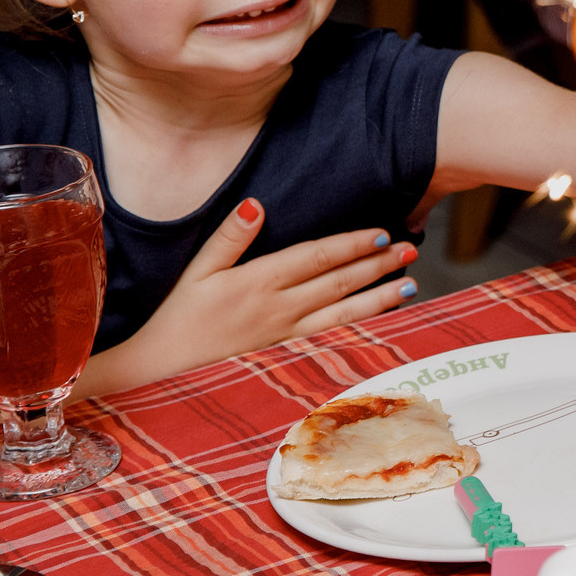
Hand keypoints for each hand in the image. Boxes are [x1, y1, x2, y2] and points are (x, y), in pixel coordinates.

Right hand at [124, 200, 418, 375]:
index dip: (352, 245)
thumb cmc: (181, 316)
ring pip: (344, 314)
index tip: (382, 234)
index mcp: (258, 282)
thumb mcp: (199, 270)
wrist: (164, 371)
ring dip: (380, 297)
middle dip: (377, 266)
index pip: (317, 258)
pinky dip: (362, 328)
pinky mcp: (288, 355)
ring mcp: (287, 335)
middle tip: (410, 250)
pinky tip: (384, 320)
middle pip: (339, 283)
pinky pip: (332, 339)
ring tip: (411, 283)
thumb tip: (257, 203)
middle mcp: (279, 308)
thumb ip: (231, 236)